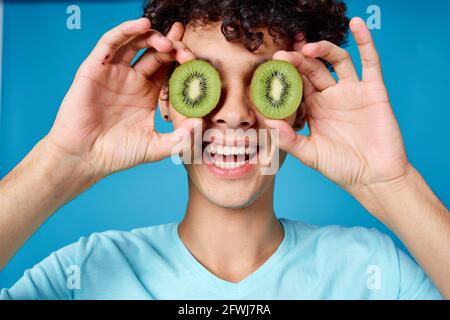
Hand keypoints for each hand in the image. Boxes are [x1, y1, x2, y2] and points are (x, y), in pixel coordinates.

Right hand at [46, 18, 196, 178]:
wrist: (85, 157)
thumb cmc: (117, 153)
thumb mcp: (155, 147)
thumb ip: (179, 139)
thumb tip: (200, 125)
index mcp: (146, 94)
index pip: (167, 68)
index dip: (180, 59)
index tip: (194, 57)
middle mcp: (131, 80)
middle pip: (154, 52)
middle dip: (171, 45)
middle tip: (184, 47)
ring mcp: (113, 73)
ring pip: (134, 43)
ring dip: (152, 37)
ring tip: (168, 42)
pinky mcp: (94, 69)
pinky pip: (110, 43)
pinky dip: (125, 30)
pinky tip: (142, 25)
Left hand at [266, 17, 408, 190]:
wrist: (374, 178)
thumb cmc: (341, 168)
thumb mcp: (310, 154)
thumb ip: (290, 139)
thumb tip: (268, 123)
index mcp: (314, 108)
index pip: (296, 85)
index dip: (284, 75)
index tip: (269, 68)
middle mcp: (331, 96)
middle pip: (313, 69)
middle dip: (297, 60)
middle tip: (282, 55)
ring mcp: (352, 91)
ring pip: (337, 61)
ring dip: (323, 50)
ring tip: (307, 48)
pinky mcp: (373, 91)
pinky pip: (371, 62)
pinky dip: (365, 42)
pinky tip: (356, 25)